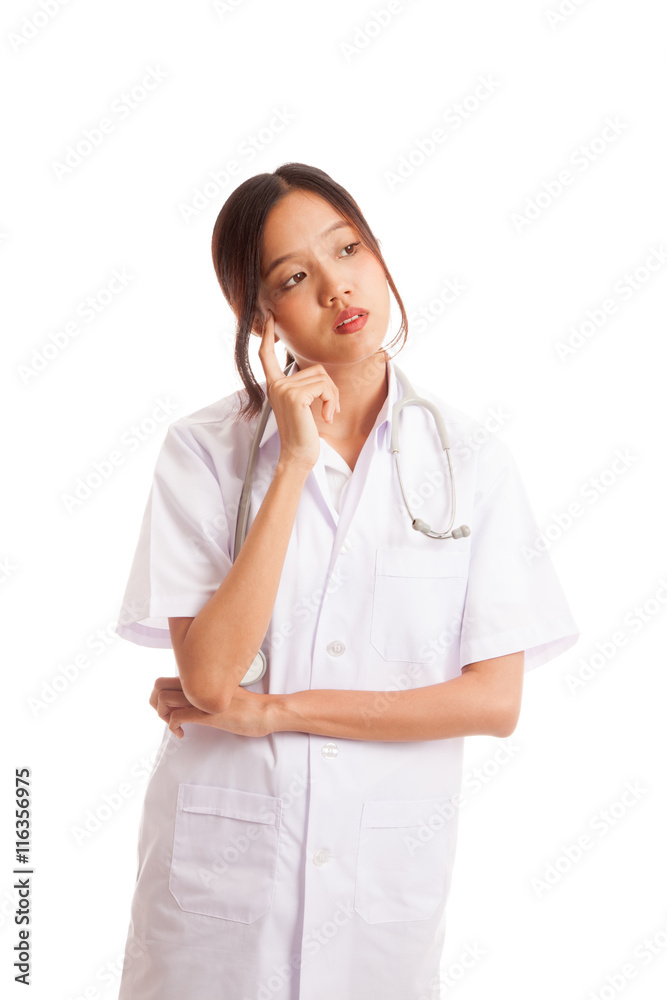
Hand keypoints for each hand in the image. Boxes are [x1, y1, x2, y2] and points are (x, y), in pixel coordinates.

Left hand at [149, 675, 271, 738]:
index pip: (166, 679)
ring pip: (164, 699)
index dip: (160, 696)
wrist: (264, 711)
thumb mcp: (222, 693)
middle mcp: (198, 685)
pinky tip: (182, 735)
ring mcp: (201, 698)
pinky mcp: (207, 714)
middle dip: (156, 704)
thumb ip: (206, 692)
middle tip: (167, 717)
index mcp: (201, 678)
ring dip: (162, 716)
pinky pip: (178, 717)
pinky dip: (173, 727)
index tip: (170, 710)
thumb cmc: (246, 706)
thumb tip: (192, 699)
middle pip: (159, 685)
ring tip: (175, 726)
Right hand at [258, 310, 339, 470]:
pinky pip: (324, 387)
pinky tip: (326, 417)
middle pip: (315, 369)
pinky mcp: (295, 396)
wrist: (298, 455)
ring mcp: (284, 389)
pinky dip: (332, 401)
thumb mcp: (301, 405)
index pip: (266, 356)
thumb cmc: (302, 434)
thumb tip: (321, 378)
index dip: (268, 335)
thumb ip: (304, 387)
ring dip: (333, 396)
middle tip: (330, 408)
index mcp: (275, 385)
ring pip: (323, 377)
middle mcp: (276, 385)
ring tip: (327, 414)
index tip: (270, 317)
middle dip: (330, 389)